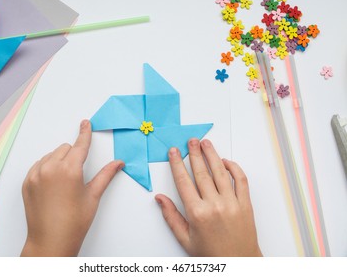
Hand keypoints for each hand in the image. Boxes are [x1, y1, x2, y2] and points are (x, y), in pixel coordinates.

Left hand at [21, 120, 123, 255]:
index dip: (85, 133)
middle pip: (66, 148)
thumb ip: (106, 175)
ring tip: (65, 183)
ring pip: (51, 155)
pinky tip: (53, 184)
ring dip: (60, 160)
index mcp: (69, 170)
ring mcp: (35, 175)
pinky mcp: (27, 182)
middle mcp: (50, 168)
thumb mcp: (93, 196)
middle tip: (78, 175)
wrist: (51, 240)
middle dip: (74, 155)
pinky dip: (47, 168)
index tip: (85, 123)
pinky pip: (39, 164)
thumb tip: (118, 163)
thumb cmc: (74, 222)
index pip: (80, 145)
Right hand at [155, 138, 261, 256]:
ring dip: (212, 155)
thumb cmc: (211, 254)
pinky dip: (234, 168)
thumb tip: (160, 199)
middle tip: (190, 141)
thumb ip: (171, 217)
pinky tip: (226, 161)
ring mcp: (232, 203)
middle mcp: (214, 205)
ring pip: (220, 172)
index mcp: (197, 213)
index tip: (174, 152)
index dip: (177, 164)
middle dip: (194, 154)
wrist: (239, 263)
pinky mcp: (245, 204)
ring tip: (206, 143)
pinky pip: (241, 180)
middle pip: (201, 172)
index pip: (183, 181)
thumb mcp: (185, 239)